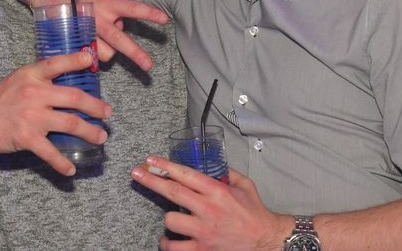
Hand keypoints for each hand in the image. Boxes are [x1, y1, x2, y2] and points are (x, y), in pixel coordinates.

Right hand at [0, 51, 111, 175]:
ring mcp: (32, 116)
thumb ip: (41, 78)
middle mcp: (34, 93)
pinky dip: (62, 163)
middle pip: (74, 97)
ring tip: (101, 137)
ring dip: (89, 132)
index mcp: (32, 75)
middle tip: (107, 113)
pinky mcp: (26, 137)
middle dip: (95, 106)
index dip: (76, 60)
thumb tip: (69, 78)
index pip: (57, 63)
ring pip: (70, 123)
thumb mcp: (19, 79)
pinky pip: (50, 152)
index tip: (92, 60)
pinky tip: (71, 169)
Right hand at [34, 0, 168, 69]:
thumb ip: (115, 13)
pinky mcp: (74, 38)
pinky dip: (91, 56)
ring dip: (107, 51)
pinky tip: (87, 52)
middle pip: (119, 40)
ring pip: (104, 52)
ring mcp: (86, 28)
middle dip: (135, 54)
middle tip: (149, 66)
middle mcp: (98, 15)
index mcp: (108, 1)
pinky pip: (89, 55)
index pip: (133, 8)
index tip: (165, 19)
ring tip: (98, 40)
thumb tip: (122, 30)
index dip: (149, 13)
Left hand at [131, 156, 291, 250]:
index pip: (186, 175)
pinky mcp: (201, 250)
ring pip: (170, 220)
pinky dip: (168, 242)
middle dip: (151, 180)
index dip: (165, 166)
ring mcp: (203, 231)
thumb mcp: (245, 185)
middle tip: (136, 173)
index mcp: (218, 191)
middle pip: (172, 192)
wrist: (265, 240)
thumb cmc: (254, 212)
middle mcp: (208, 209)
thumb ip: (227, 174)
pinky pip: (174, 247)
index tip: (151, 160)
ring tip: (173, 217)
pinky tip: (169, 239)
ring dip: (168, 218)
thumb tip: (212, 166)